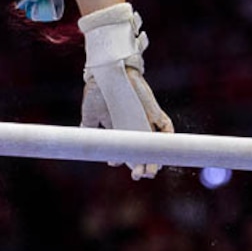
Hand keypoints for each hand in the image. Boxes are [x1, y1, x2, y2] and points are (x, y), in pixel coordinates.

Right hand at [79, 3, 173, 179]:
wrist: (107, 74)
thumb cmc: (97, 92)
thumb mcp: (90, 115)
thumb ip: (88, 129)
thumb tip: (84, 140)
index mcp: (119, 130)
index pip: (125, 151)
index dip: (123, 161)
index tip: (113, 163)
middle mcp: (134, 127)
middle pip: (142, 152)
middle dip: (141, 167)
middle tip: (138, 176)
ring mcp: (145, 120)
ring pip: (154, 145)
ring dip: (155, 159)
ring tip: (152, 171)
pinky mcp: (154, 112)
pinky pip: (166, 127)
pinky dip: (168, 139)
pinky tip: (166, 151)